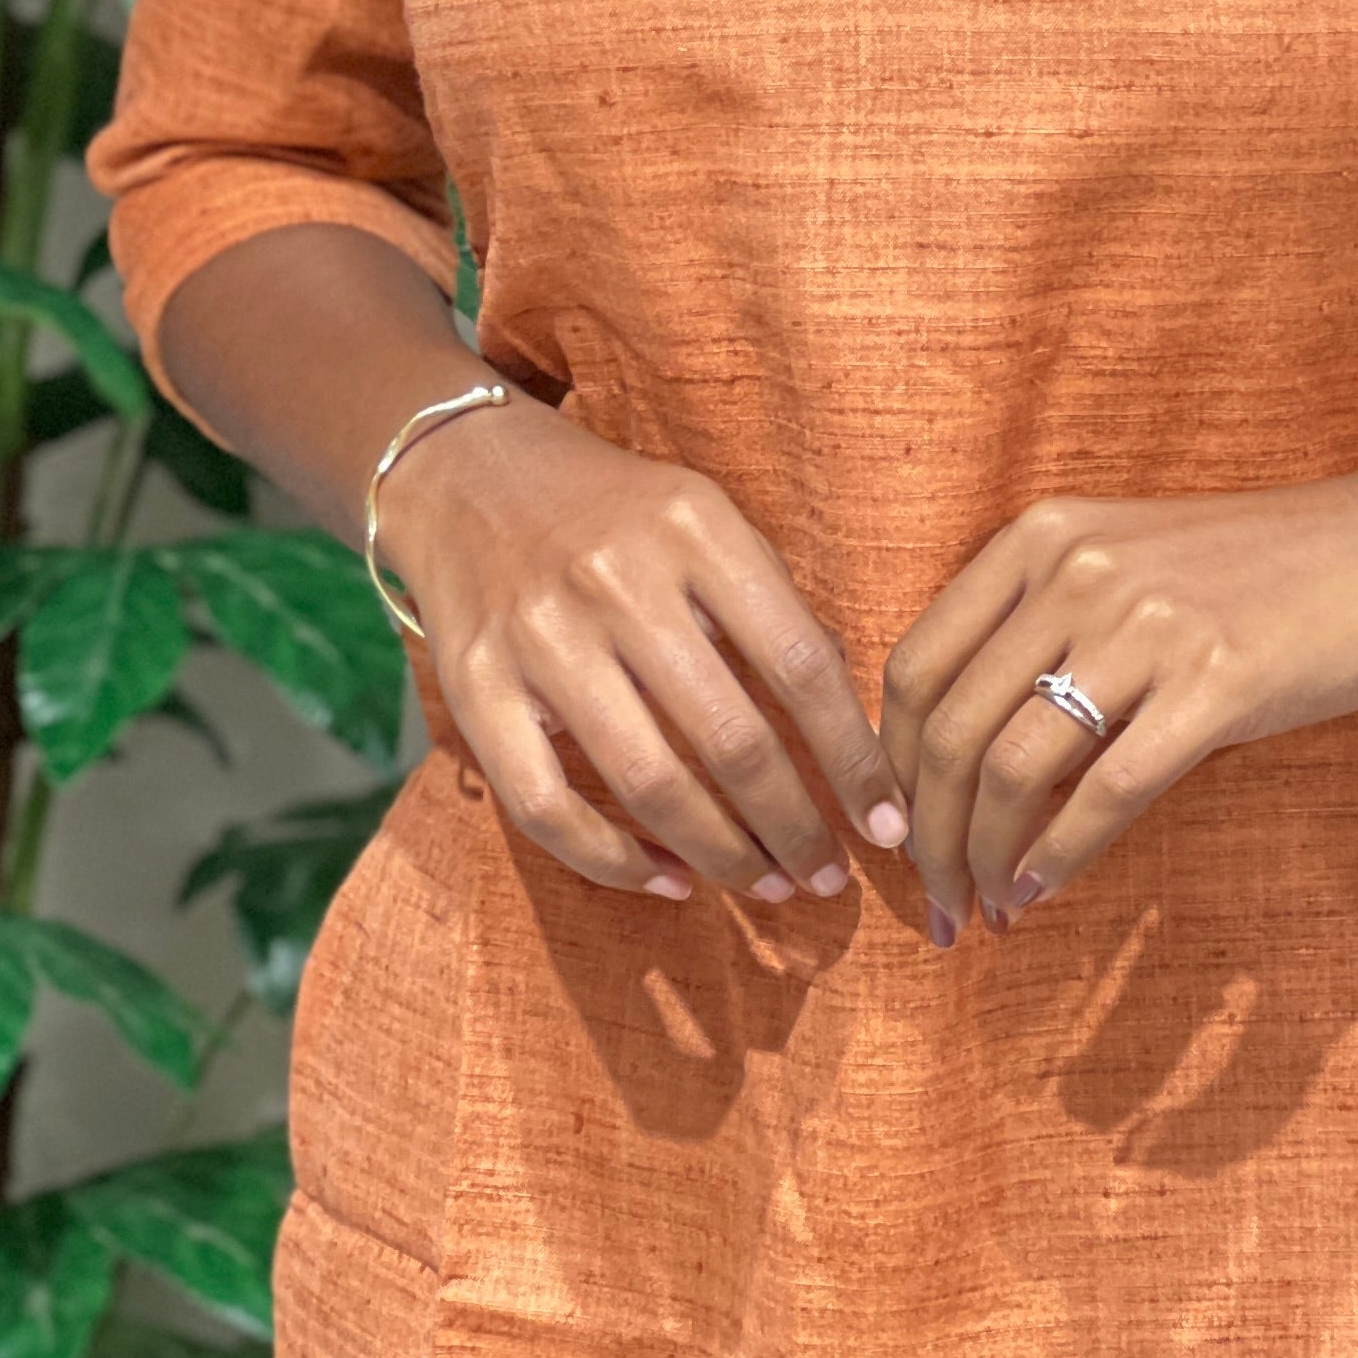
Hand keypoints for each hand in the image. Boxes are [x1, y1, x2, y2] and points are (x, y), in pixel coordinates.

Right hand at [379, 398, 911, 903]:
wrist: (468, 472)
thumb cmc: (616, 512)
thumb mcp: (706, 520)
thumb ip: (771, 604)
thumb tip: (847, 720)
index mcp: (696, 530)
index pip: (800, 663)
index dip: (852, 758)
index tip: (888, 823)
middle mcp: (617, 581)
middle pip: (730, 738)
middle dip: (795, 828)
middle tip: (829, 880)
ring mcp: (540, 637)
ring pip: (648, 783)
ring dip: (722, 855)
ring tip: (768, 886)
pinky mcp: (474, 688)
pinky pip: (547, 807)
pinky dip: (613, 863)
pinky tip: (668, 882)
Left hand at [877, 461, 1357, 938]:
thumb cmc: (1258, 573)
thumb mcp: (1127, 567)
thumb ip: (1040, 632)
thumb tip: (954, 762)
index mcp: (1040, 537)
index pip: (914, 667)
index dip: (887, 769)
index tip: (898, 838)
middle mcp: (1077, 570)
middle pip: (948, 731)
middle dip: (928, 838)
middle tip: (934, 904)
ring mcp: (1148, 623)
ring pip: (1012, 769)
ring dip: (983, 861)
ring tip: (985, 911)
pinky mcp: (1218, 681)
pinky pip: (1108, 793)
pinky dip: (1059, 859)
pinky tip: (1042, 894)